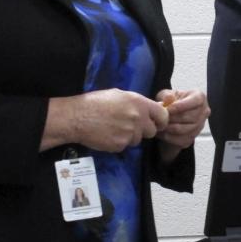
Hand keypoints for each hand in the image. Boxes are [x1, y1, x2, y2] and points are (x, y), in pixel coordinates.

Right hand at [46, 89, 168, 152]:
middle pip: (152, 131)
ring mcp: (130, 132)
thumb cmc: (95, 102)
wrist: (77, 117)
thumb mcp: (119, 95)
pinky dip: (119, 143)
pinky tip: (108, 135)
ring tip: (114, 129)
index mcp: (139, 103)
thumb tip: (149, 109)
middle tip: (130, 126)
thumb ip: (136, 103)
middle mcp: (138, 118)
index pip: (162, 115)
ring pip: (138, 140)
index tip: (157, 123)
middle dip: (143, 130)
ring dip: (130, 137)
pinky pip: (125, 146)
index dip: (160, 120)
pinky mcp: (120, 145)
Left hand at [155, 88, 209, 157]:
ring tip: (160, 124)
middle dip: (173, 118)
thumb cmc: (171, 102)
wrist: (172, 115)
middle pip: (190, 118)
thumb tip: (169, 98)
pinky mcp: (192, 138)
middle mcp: (203, 112)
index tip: (168, 109)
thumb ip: (167, 95)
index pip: (195, 101)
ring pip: (185, 130)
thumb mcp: (167, 94)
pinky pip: (181, 140)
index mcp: (199, 97)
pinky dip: (169, 137)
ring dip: (170, 128)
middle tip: (161, 118)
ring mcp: (200, 126)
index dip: (181, 106)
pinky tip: (161, 132)